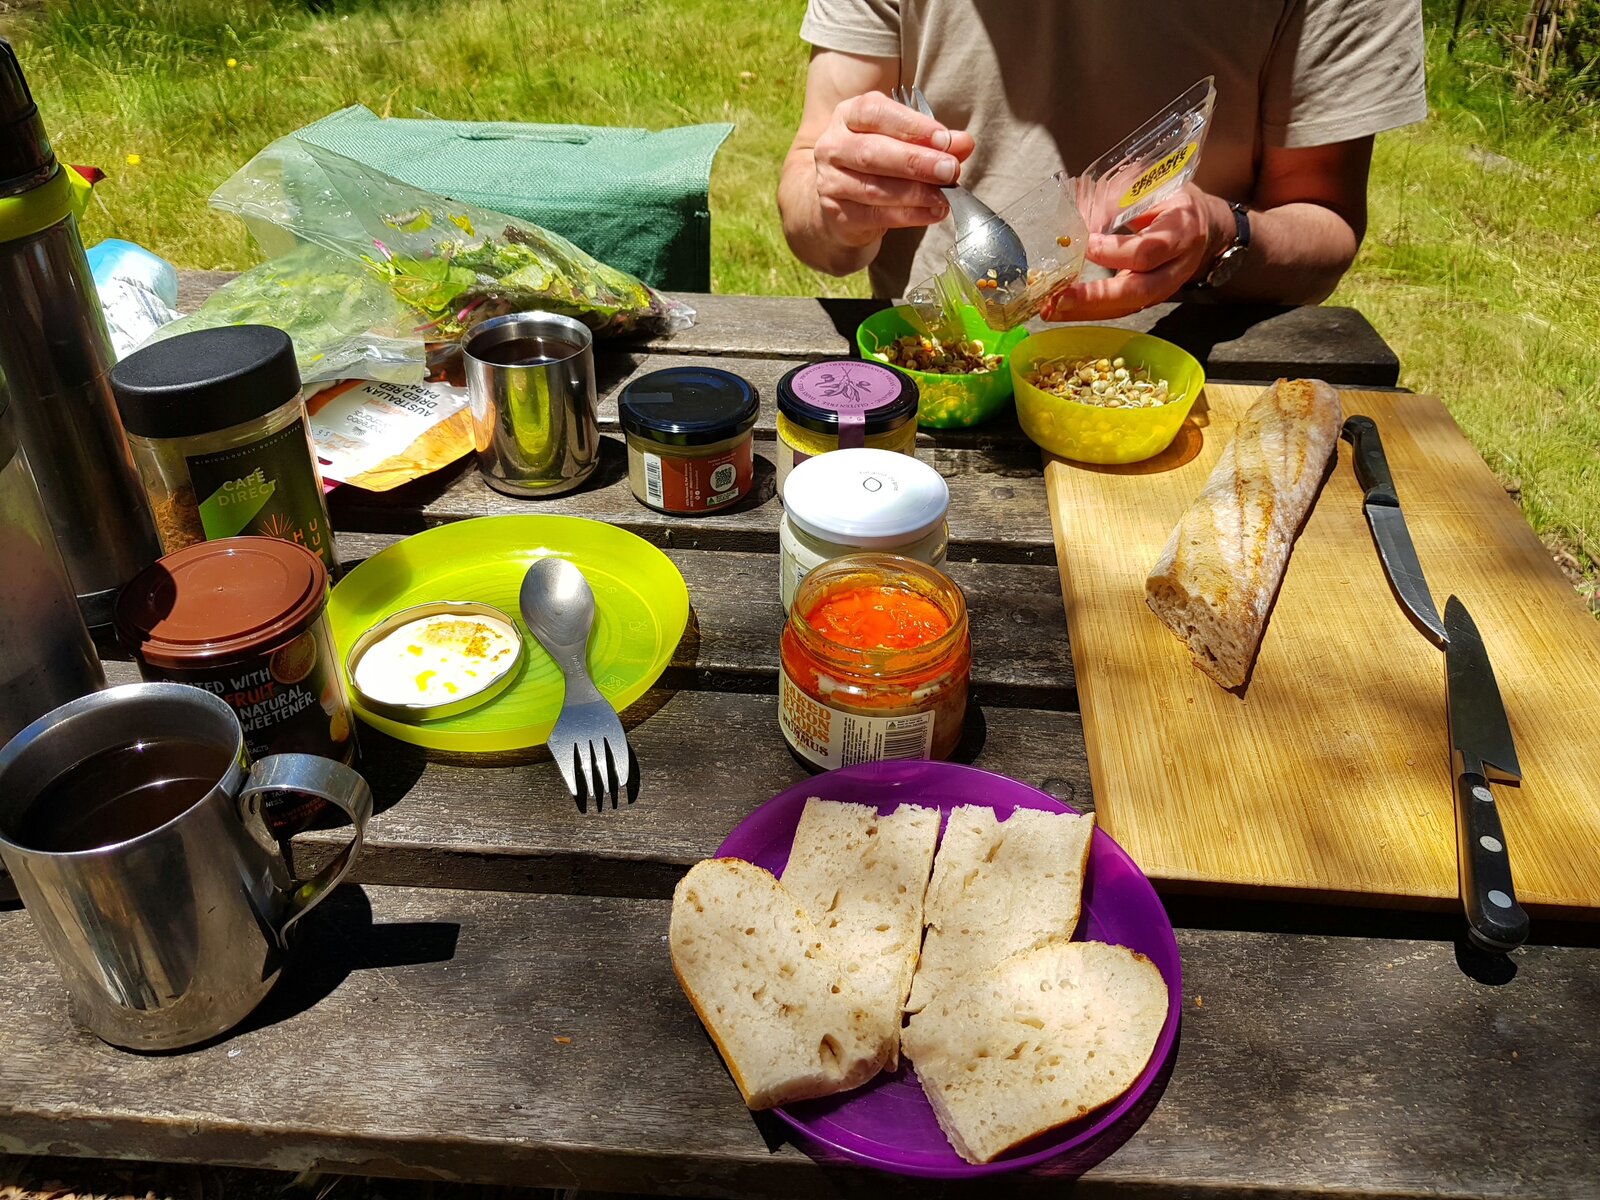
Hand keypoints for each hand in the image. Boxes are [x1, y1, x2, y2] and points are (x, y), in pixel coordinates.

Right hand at [809, 91, 974, 248]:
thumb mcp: (904, 141)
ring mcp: (830, 182)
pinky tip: (933, 212)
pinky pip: (875, 216)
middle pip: (872, 152)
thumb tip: (964, 143)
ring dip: (916, 192)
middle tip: (949, 170)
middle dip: (916, 162)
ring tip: (945, 196)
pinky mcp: (837, 214)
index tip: (944, 139)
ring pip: (874, 188)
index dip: (911, 126)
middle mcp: (833, 146)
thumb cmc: (879, 162)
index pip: (875, 112)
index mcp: (848, 115)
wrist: (845, 202)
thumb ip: (934, 141)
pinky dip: (909, 216)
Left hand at [1041, 185, 1228, 321]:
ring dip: (1087, 311)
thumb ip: (1116, 200)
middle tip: (1060, 297)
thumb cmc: (1170, 197)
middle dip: (1097, 297)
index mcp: (1182, 230)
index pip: (1149, 251)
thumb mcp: (1150, 185)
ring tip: (1051, 310)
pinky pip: (1121, 310)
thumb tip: (1076, 219)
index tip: (1086, 245)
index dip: (1115, 252)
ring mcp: (1165, 287)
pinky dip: (1089, 312)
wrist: (1200, 222)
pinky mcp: (1150, 298)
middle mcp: (1178, 265)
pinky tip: (1061, 310)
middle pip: (1140, 290)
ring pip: (1129, 307)